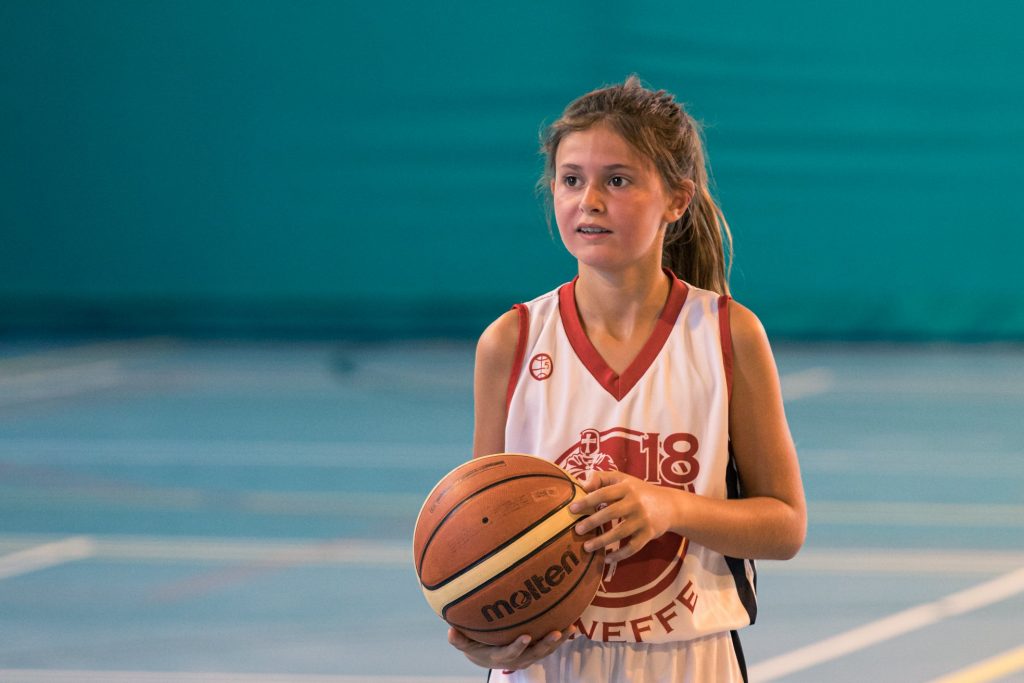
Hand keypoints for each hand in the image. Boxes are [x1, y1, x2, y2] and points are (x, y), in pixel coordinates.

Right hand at [447, 626, 575, 670]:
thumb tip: (450, 630)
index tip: (526, 636)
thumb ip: (457, 639)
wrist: (487, 656)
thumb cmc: (475, 646)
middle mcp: (517, 658)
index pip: (510, 653)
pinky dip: (560, 637)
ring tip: (570, 628)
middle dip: (545, 644)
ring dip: (558, 641)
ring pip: (545, 650)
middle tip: (556, 633)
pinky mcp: (535, 650)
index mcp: (500, 656)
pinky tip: (571, 623)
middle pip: (534, 654)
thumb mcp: (464, 644)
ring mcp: (528, 655)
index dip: (518, 646)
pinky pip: (549, 645)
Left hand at [570, 470, 681, 562]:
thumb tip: (580, 484)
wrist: (670, 505)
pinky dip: (619, 555)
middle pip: (610, 513)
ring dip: (602, 541)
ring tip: (586, 547)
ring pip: (620, 533)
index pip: (604, 493)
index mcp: (627, 487)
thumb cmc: (639, 491)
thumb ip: (601, 478)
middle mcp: (636, 503)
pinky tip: (606, 558)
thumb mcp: (623, 479)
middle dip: (592, 522)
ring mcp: (643, 520)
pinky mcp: (648, 535)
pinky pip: (632, 547)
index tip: (572, 509)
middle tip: (576, 530)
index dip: (587, 501)